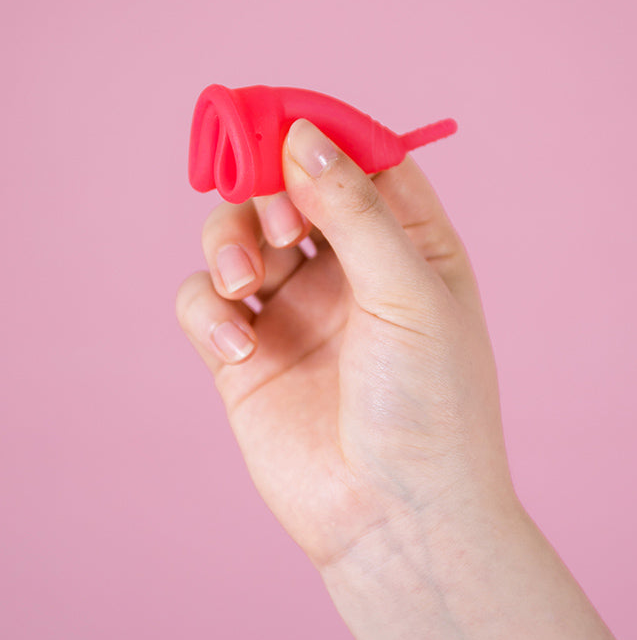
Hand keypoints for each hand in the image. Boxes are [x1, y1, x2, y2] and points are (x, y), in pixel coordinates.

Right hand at [176, 118, 516, 570]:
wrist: (395, 518)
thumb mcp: (406, 292)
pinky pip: (205, 302)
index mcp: (405, 247)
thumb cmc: (428, 405)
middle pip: (285, 188)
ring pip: (235, 236)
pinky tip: (238, 348)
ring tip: (248, 281)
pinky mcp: (245, 355)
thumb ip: (353, 210)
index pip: (360, 161)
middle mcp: (346, 271)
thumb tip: (301, 133)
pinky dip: (209, 311)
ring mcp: (292, 312)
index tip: (282, 121)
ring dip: (229, 242)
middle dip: (265, 187)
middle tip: (269, 213)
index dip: (320, 134)